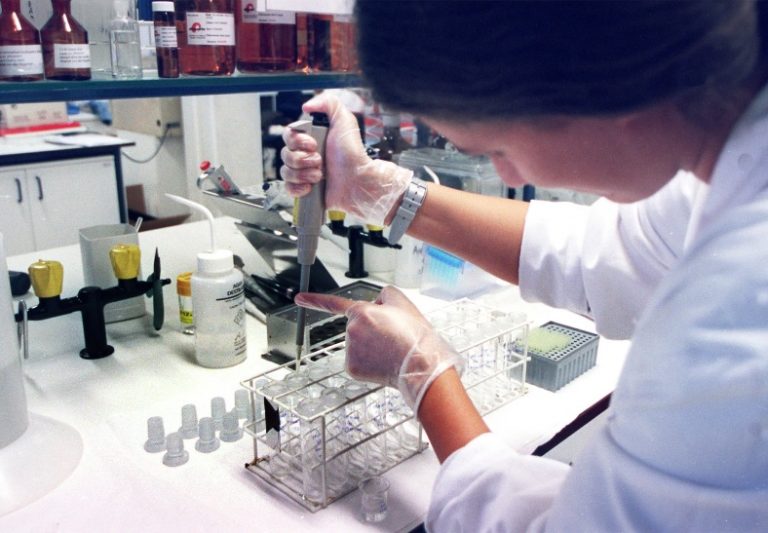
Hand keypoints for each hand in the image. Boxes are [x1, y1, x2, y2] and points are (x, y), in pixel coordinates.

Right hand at [280, 93, 412, 225]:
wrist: (358, 181)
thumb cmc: (353, 153)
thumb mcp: (345, 120)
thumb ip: (328, 103)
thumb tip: (306, 106)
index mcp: (311, 138)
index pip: (288, 135)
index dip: (297, 141)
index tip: (313, 144)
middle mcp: (306, 155)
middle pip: (285, 154)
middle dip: (302, 158)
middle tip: (319, 160)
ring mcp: (304, 173)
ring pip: (285, 171)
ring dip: (302, 173)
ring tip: (320, 175)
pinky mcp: (305, 189)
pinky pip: (288, 188)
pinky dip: (297, 187)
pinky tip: (310, 186)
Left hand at [295, 286, 463, 412]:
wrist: (421, 366)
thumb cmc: (415, 336)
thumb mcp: (402, 302)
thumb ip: (383, 295)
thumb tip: (376, 304)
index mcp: (362, 312)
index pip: (333, 303)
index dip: (314, 300)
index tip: (298, 298)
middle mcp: (351, 331)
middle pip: (358, 325)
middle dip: (373, 328)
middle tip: (394, 335)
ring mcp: (349, 351)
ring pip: (359, 343)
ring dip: (372, 345)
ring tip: (392, 349)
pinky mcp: (351, 368)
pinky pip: (358, 360)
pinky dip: (369, 361)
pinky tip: (384, 361)